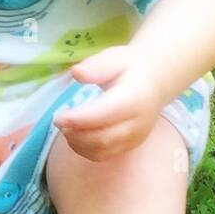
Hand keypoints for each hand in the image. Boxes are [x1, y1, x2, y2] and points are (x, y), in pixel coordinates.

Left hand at [52, 45, 165, 161]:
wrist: (156, 81)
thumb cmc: (131, 67)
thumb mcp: (115, 58)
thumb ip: (97, 66)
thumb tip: (76, 72)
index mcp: (135, 97)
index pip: (106, 113)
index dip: (80, 119)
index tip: (58, 118)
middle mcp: (138, 122)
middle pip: (104, 138)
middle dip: (76, 134)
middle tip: (58, 122)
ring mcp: (135, 136)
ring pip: (103, 150)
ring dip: (78, 144)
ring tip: (65, 129)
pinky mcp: (130, 145)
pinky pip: (105, 155)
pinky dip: (86, 151)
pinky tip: (75, 137)